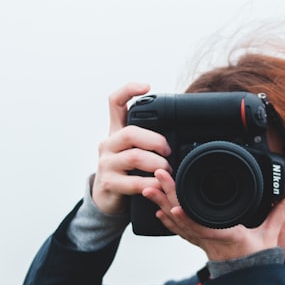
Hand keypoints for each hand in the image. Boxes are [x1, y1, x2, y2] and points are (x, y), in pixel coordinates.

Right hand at [92, 83, 172, 214]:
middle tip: (168, 151)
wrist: (107, 198)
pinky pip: (133, 182)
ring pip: (134, 157)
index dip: (128, 90)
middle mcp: (108, 144)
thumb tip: (178, 134)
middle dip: (156, 141)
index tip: (147, 86)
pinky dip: (150, 184)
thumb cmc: (126, 171)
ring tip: (167, 171)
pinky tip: (158, 186)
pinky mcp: (109, 183)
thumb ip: (148, 140)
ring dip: (157, 164)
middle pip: (130, 132)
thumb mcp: (133, 150)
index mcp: (116, 131)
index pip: (115, 102)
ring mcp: (106, 164)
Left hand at [142, 168, 284, 260]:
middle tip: (158, 177)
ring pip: (176, 222)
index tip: (175, 205)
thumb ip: (283, 210)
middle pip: (183, 218)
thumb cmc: (258, 255)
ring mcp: (200, 241)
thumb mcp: (271, 232)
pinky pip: (178, 230)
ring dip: (161, 203)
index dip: (188, 218)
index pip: (203, 227)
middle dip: (168, 196)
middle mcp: (208, 239)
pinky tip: (156, 209)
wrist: (247, 277)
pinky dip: (166, 219)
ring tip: (149, 187)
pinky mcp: (197, 241)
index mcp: (226, 236)